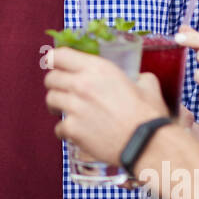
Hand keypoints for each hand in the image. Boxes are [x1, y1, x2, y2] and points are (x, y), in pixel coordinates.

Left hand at [44, 47, 167, 164]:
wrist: (146, 143)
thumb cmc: (147, 115)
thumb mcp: (147, 86)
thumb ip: (139, 77)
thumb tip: (140, 78)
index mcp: (97, 68)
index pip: (59, 55)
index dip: (55, 60)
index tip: (56, 66)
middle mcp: (81, 84)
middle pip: (50, 78)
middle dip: (55, 85)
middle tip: (63, 92)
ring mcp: (74, 107)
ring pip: (50, 100)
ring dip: (57, 106)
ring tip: (67, 112)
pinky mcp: (72, 128)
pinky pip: (58, 127)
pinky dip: (65, 131)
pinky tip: (75, 133)